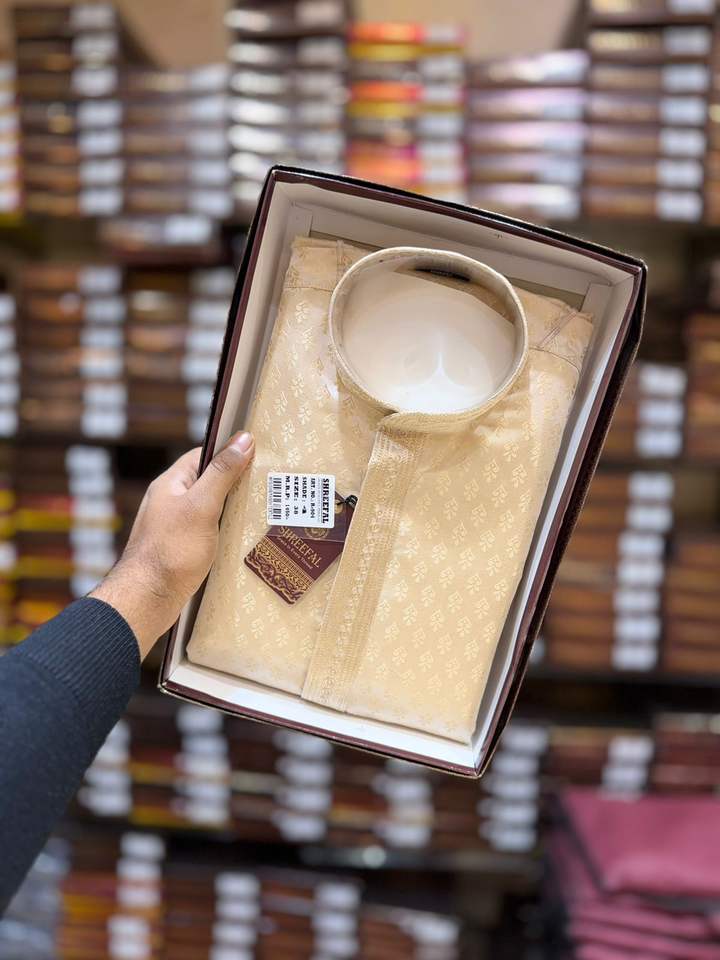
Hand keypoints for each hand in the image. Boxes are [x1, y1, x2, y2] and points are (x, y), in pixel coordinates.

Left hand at [91, 431, 254, 657]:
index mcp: (171, 484)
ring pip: (210, 509)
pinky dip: (225, 532)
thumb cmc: (172, 550)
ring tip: (262, 510)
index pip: (203, 455)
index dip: (228, 452)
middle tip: (268, 484)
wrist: (148, 599)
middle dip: (236, 482)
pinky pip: (208, 532)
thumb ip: (222, 473)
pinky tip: (243, 539)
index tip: (258, 453)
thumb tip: (243, 439)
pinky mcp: (182, 549)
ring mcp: (175, 527)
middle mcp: (171, 502)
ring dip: (233, 510)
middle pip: (208, 482)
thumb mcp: (202, 505)